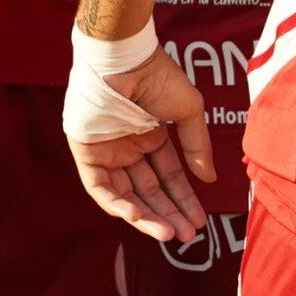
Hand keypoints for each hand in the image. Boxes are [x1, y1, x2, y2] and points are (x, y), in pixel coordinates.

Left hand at [70, 47, 214, 244]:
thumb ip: (197, 147)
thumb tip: (209, 179)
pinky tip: (138, 218)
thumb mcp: (188, 112)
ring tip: (168, 233)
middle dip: (168, 213)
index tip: (199, 221)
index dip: (183, 199)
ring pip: (125, 194)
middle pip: (149, 190)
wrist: (126, 59)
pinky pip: (99, 187)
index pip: (167, 176)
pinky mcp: (85, 153)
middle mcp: (127, 147)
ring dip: (146, 215)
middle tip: (187, 236)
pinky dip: (117, 204)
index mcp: (150, 136)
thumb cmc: (157, 76)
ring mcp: (106, 151)